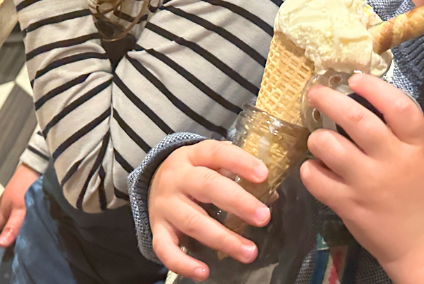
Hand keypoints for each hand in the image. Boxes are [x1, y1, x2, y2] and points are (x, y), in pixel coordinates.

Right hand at [147, 140, 271, 281]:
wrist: (153, 182)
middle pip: (206, 185)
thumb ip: (235, 173)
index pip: (216, 153)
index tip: (263, 175)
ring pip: (192, 221)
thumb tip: (269, 195)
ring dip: (222, 239)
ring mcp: (165, 204)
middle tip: (263, 217)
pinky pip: (165, 248)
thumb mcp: (209, 163)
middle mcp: (176, 178)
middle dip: (237, 202)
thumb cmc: (193, 174)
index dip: (240, 162)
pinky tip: (203, 272)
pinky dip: (183, 263)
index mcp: (192, 156)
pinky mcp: (157, 228)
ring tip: (249, 252)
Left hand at [301, 73, 423, 283]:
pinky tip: (315, 168)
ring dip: (317, 137)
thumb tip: (369, 101)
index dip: (374, 87)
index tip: (354, 78)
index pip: (399, 107)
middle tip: (315, 92)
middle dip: (329, 99)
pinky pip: (316, 178)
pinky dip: (310, 169)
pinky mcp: (349, 206)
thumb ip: (405, 133)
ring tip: (317, 138)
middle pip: (357, 120)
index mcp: (417, 147)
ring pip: (329, 146)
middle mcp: (392, 161)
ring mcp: (368, 184)